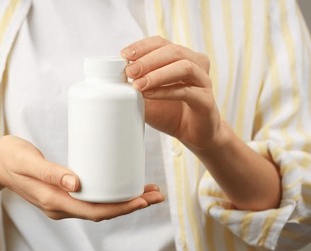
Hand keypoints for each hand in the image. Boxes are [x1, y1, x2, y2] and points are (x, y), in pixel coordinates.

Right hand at [0, 135, 163, 220]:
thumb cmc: (10, 157)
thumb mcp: (27, 160)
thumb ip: (49, 172)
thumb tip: (76, 183)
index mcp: (54, 201)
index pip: (95, 211)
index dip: (121, 207)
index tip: (143, 199)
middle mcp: (61, 206)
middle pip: (103, 212)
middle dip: (131, 205)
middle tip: (156, 194)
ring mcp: (62, 202)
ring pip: (100, 207)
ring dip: (125, 202)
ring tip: (148, 191)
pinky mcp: (63, 194)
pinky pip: (93, 200)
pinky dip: (112, 196)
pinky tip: (123, 186)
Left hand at [121, 36, 222, 151]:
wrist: (193, 135)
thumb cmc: (171, 112)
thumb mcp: (148, 96)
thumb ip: (136, 85)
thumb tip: (114, 78)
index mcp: (182, 58)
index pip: (162, 43)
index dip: (142, 46)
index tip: (124, 55)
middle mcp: (196, 65)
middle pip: (173, 51)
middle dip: (148, 60)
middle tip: (129, 72)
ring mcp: (204, 82)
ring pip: (184, 67)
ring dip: (158, 74)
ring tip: (138, 85)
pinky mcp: (206, 101)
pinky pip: (187, 91)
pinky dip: (166, 91)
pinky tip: (150, 95)